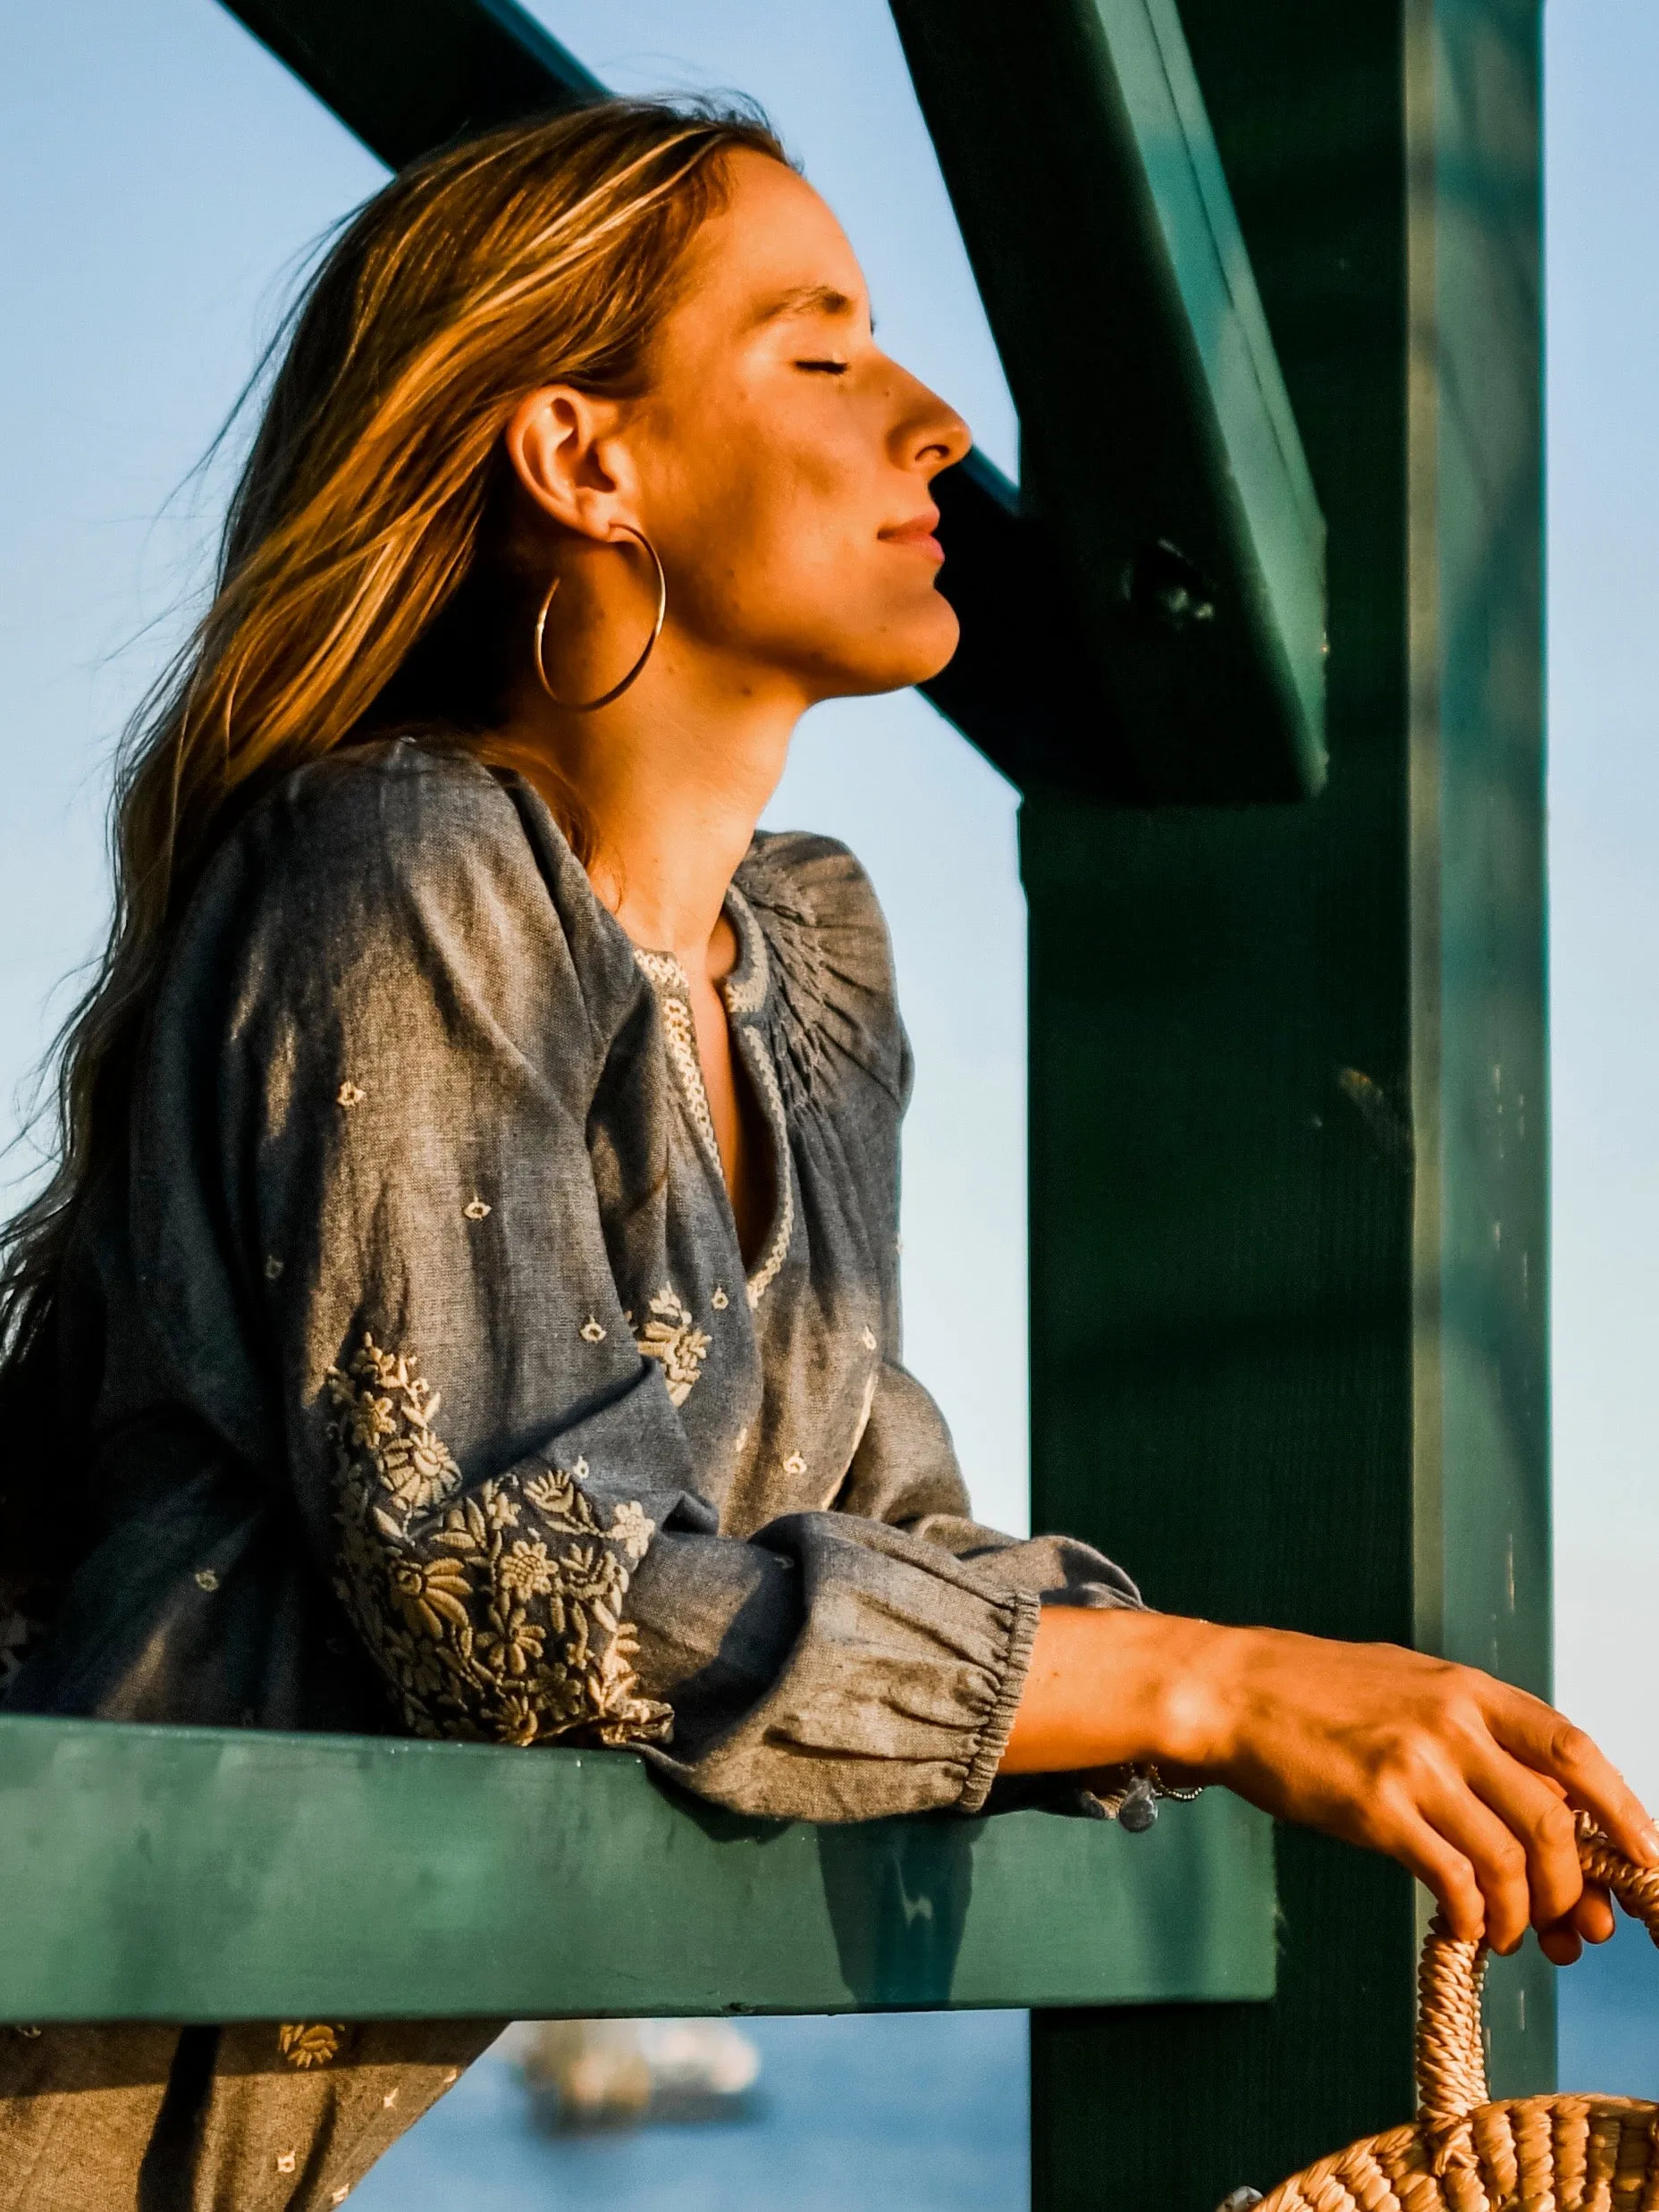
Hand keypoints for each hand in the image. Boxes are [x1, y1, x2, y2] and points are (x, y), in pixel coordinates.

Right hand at [1001, 1609, 1658, 1961]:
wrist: (1232, 1689)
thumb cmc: (1317, 1694)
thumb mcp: (1409, 1686)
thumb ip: (1473, 1734)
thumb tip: (1539, 1810)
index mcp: (1468, 1689)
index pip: (1574, 1751)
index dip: (1623, 1810)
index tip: (1649, 1859)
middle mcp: (1452, 1722)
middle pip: (1553, 1822)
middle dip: (1575, 1890)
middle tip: (1573, 1929)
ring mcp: (1415, 1764)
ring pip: (1509, 1861)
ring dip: (1521, 1915)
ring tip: (1506, 1935)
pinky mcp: (1375, 1808)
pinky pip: (1452, 1880)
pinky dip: (1472, 1919)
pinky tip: (1464, 1930)